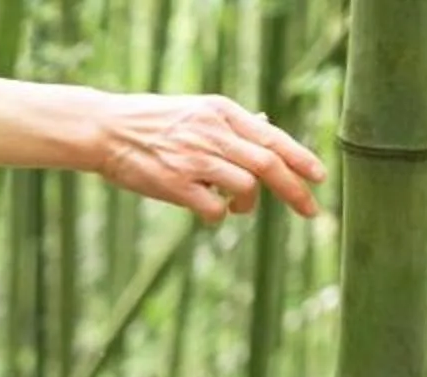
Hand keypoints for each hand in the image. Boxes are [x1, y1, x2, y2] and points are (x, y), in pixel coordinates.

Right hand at [93, 93, 324, 222]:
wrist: (107, 130)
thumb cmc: (151, 123)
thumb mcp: (196, 111)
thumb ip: (231, 123)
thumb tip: (267, 123)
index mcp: (222, 112)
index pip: (272, 136)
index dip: (300, 158)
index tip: (320, 177)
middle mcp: (213, 133)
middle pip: (268, 164)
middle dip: (294, 190)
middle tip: (311, 211)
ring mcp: (195, 159)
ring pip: (245, 186)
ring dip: (247, 204)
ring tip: (236, 206)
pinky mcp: (176, 184)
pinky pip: (213, 209)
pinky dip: (218, 215)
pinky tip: (207, 210)